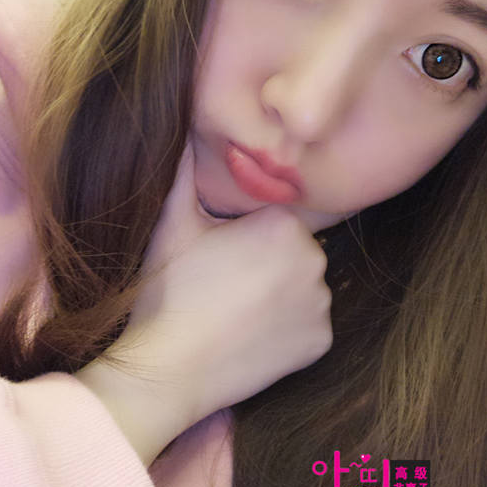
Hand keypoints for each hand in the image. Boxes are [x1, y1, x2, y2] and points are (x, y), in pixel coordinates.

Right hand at [77, 139, 331, 463]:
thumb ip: (181, 167)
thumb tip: (177, 115)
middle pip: (291, 250)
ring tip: (233, 311)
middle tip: (221, 285)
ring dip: (278, 293)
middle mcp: (315, 261)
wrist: (165, 372)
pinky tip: (250, 335)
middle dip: (264, 261)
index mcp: (283, 225)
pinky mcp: (320, 344)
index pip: (272, 217)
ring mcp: (322, 306)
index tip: (216, 257)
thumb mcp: (171, 223)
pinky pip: (308, 324)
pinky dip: (287, 329)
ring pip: (301, 286)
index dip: (242, 236)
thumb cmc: (165, 292)